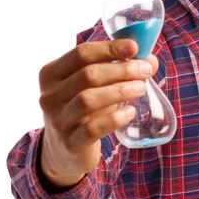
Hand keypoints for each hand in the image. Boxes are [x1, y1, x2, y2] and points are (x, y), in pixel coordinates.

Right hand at [38, 39, 157, 187]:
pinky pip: (92, 128)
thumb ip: (118, 70)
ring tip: (141, 88)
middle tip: (145, 70)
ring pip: (88, 99)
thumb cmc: (82, 110)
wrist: (63, 151)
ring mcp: (58, 120)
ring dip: (119, 90)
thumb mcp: (93, 87)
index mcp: (52, 74)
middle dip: (121, 70)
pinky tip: (130, 111)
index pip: (81, 53)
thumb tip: (149, 60)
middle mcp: (49, 95)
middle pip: (87, 75)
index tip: (134, 47)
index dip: (109, 48)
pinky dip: (115, 118)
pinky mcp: (70, 143)